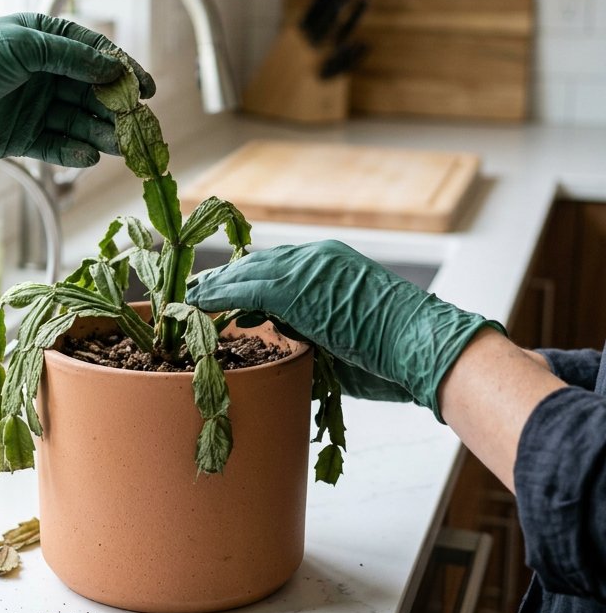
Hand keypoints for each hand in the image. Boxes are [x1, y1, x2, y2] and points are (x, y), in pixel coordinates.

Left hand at [0, 13, 154, 178]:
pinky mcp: (22, 138)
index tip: (147, 89)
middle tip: (137, 125)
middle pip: (92, 92)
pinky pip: (57, 146)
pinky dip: (73, 152)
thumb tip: (115, 67)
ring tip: (116, 145)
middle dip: (116, 108)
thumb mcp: (23, 46)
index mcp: (44, 40)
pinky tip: (86, 156)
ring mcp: (34, 107)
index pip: (95, 54)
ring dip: (100, 132)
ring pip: (79, 121)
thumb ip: (71, 56)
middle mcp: (43, 73)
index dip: (124, 70)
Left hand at [186, 240, 503, 418]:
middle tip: (193, 294)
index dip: (243, 281)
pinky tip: (198, 304)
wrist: (425, 348)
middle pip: (256, 265)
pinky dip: (220, 295)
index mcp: (330, 264)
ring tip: (186, 300)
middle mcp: (317, 257)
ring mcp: (308, 269)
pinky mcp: (299, 288)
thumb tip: (285, 348)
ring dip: (215, 288)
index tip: (219, 293)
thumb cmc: (395, 354)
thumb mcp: (346, 336)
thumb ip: (311, 332)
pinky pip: (248, 289)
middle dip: (223, 281)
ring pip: (247, 274)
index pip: (275, 267)